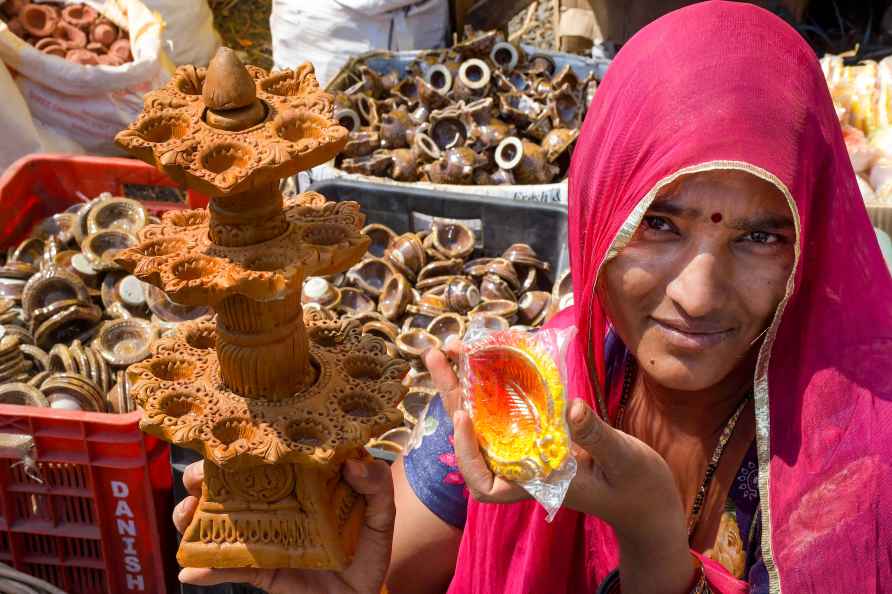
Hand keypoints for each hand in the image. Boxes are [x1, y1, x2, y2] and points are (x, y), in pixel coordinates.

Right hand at [172, 459, 393, 593]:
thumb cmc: (369, 547)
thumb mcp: (381, 513)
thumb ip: (376, 485)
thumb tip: (353, 463)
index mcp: (299, 482)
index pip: (265, 457)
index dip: (239, 445)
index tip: (222, 441)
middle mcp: (273, 503)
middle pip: (228, 484)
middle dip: (201, 477)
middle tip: (195, 480)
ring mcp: (261, 536)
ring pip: (215, 521)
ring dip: (191, 516)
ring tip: (186, 516)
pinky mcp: (258, 569)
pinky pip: (227, 568)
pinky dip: (204, 569)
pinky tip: (191, 569)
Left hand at [424, 345, 693, 593]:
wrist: (651, 503)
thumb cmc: (638, 489)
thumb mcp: (623, 460)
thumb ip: (596, 437)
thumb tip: (571, 406)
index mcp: (540, 482)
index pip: (485, 484)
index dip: (467, 453)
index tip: (464, 417)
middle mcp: (529, 468)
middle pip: (477, 440)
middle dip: (454, 397)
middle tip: (438, 354)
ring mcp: (535, 453)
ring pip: (489, 423)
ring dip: (469, 387)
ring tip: (452, 349)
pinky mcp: (546, 439)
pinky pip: (511, 414)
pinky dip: (498, 389)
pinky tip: (493, 362)